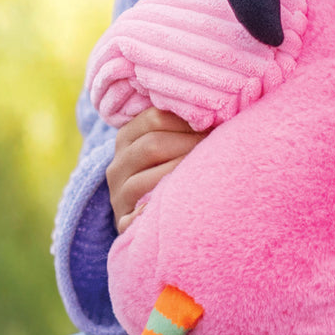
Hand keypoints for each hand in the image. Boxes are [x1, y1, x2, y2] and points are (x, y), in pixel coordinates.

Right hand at [106, 108, 205, 232]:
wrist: (145, 215)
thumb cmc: (169, 173)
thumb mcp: (169, 146)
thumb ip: (183, 129)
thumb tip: (217, 113)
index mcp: (127, 138)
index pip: (155, 118)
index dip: (189, 121)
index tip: (214, 127)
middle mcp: (118, 165)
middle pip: (152, 145)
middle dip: (190, 146)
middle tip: (217, 151)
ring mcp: (118, 195)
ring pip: (145, 181)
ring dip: (181, 176)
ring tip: (208, 175)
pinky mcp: (123, 222)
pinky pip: (137, 217)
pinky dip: (158, 211)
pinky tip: (180, 208)